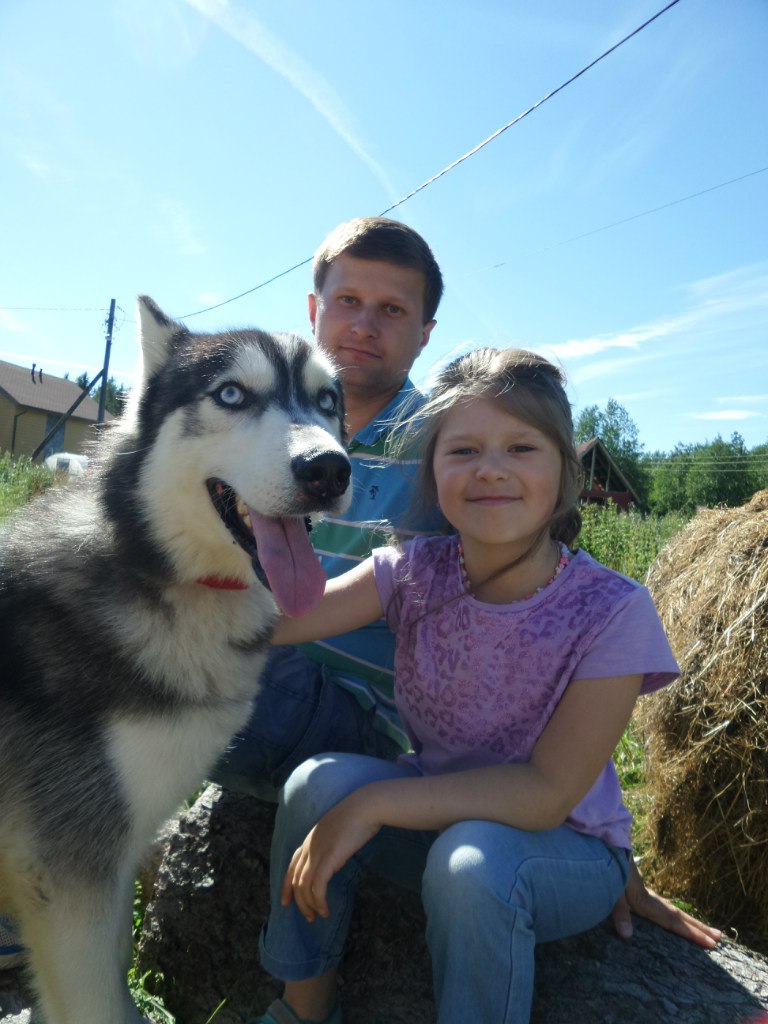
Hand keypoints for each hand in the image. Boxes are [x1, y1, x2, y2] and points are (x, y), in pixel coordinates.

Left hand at [281, 791, 380, 922]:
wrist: (366, 806)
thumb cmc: (359, 816)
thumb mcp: (338, 830)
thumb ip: (331, 844)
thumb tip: (333, 859)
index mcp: (311, 838)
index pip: (292, 865)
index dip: (286, 885)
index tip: (285, 902)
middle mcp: (310, 846)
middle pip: (296, 879)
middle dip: (299, 901)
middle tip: (309, 916)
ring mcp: (317, 851)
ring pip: (304, 886)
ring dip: (309, 905)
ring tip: (317, 916)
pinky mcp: (329, 858)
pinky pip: (318, 886)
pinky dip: (319, 901)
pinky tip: (325, 910)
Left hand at [611, 857, 721, 948]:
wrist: (606, 848)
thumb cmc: (607, 872)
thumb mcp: (611, 894)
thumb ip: (620, 914)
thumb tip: (627, 936)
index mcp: (647, 903)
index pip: (674, 922)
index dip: (692, 933)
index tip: (711, 943)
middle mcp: (652, 899)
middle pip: (680, 916)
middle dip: (699, 928)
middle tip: (719, 938)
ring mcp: (648, 895)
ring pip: (675, 911)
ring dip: (691, 921)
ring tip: (708, 929)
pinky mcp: (641, 891)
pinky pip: (665, 907)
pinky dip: (676, 915)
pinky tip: (677, 917)